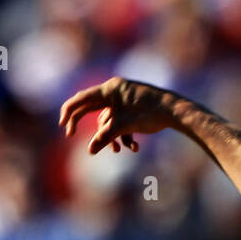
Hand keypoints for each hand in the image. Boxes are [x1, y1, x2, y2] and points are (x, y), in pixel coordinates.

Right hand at [58, 77, 177, 152]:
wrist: (177, 112)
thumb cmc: (151, 113)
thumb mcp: (125, 126)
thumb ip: (105, 137)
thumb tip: (90, 150)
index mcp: (110, 88)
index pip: (82, 99)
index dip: (69, 112)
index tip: (63, 127)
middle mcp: (115, 91)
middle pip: (92, 109)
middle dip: (87, 126)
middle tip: (70, 135)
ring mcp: (124, 100)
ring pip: (108, 121)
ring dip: (112, 137)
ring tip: (120, 150)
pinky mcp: (132, 109)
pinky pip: (120, 123)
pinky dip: (124, 136)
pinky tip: (135, 148)